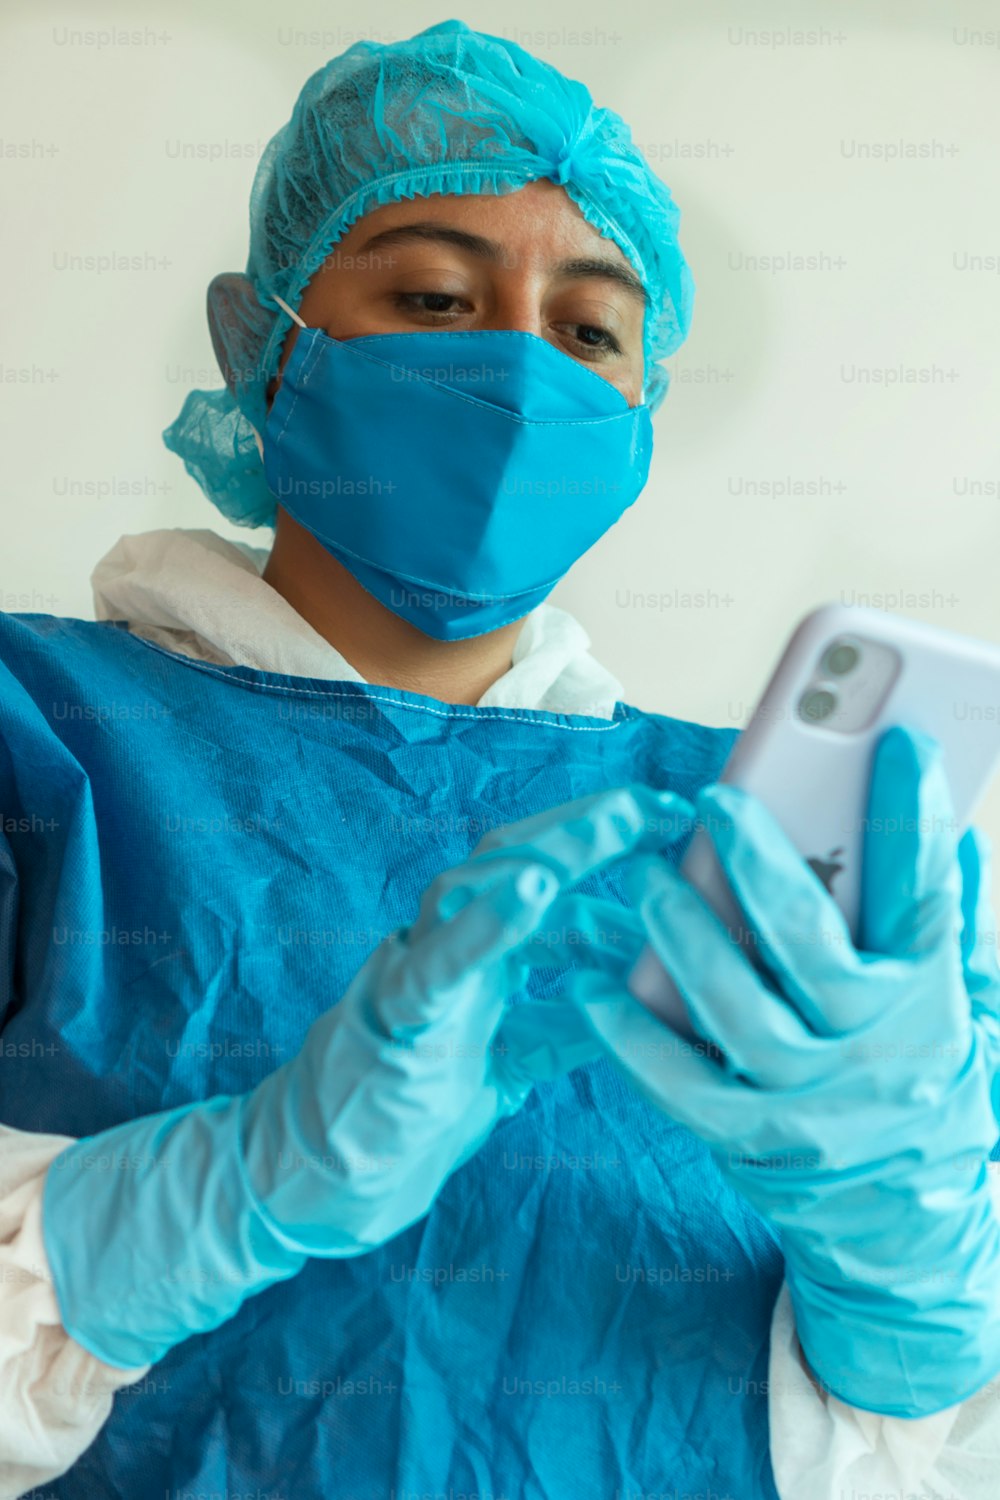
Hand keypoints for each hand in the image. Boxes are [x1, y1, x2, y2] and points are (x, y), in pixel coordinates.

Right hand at [41, 783, 690, 1369]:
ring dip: (550, 851)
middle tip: (665, 807)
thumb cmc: (409, 1112)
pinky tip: (533, 891)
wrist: (316, 1180)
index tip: (677, 829)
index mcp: (477, 957)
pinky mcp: (392, 1018)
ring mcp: (412, 972)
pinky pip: (436, 963)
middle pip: (514, 860)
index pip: (544, 884)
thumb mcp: (508, 1064)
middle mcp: (444, 947)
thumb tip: (629, 1001)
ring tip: (619, 822)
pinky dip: (483, 926)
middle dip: (590, 827)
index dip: (608, 854)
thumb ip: (557, 1029)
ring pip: (472, 886)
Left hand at [543, 727, 999, 1417]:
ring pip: (735, 1004)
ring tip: (639, 876)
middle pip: (809, 940)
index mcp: (927, 993)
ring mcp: (810, 1097)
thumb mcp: (965, 1003)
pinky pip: (680, 1082)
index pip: (924, 891)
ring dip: (681, 932)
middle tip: (714, 797)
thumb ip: (953, 917)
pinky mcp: (752, 1139)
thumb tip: (954, 829)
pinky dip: (630, 1034)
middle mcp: (872, 1043)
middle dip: (760, 861)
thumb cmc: (926, 1083)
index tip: (898, 739)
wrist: (908, 1232)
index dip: (912, 813)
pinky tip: (588, 986)